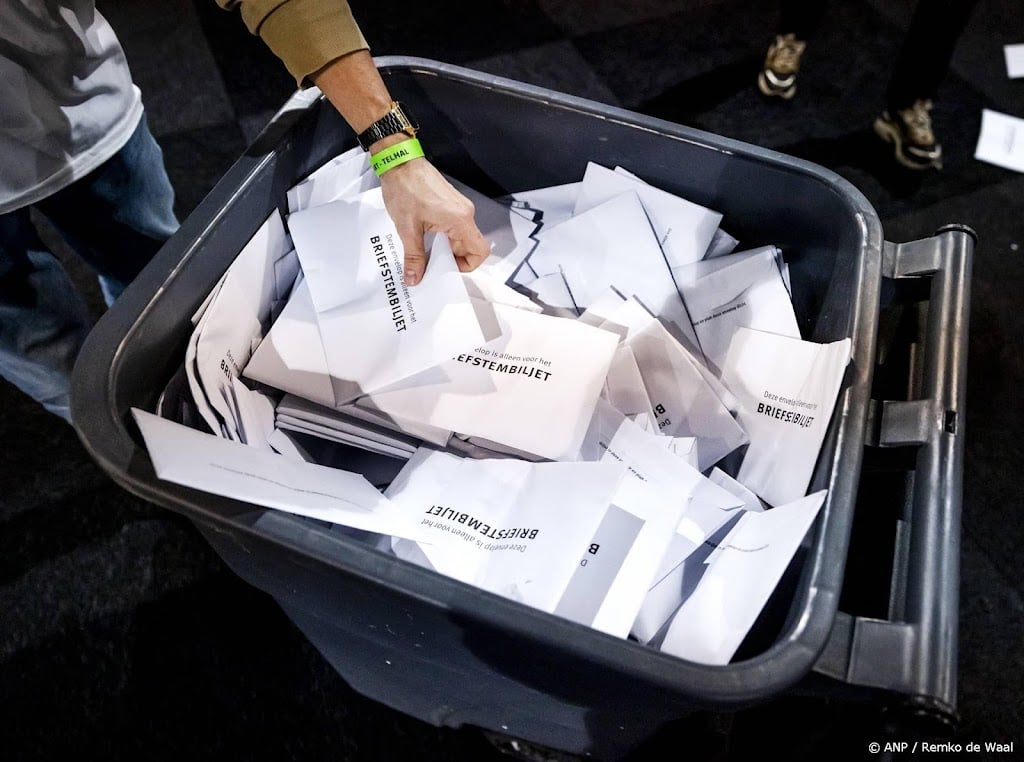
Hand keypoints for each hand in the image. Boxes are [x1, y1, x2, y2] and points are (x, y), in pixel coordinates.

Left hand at [379, 157, 489, 284]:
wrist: (399, 161)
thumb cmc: (405, 188)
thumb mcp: (407, 228)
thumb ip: (413, 257)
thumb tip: (414, 278)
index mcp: (460, 220)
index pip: (480, 251)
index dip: (467, 266)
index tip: (447, 270)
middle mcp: (464, 213)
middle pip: (470, 246)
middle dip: (452, 260)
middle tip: (431, 266)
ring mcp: (458, 207)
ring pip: (460, 237)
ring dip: (445, 248)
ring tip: (424, 253)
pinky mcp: (450, 203)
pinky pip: (453, 226)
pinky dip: (442, 237)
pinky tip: (424, 238)